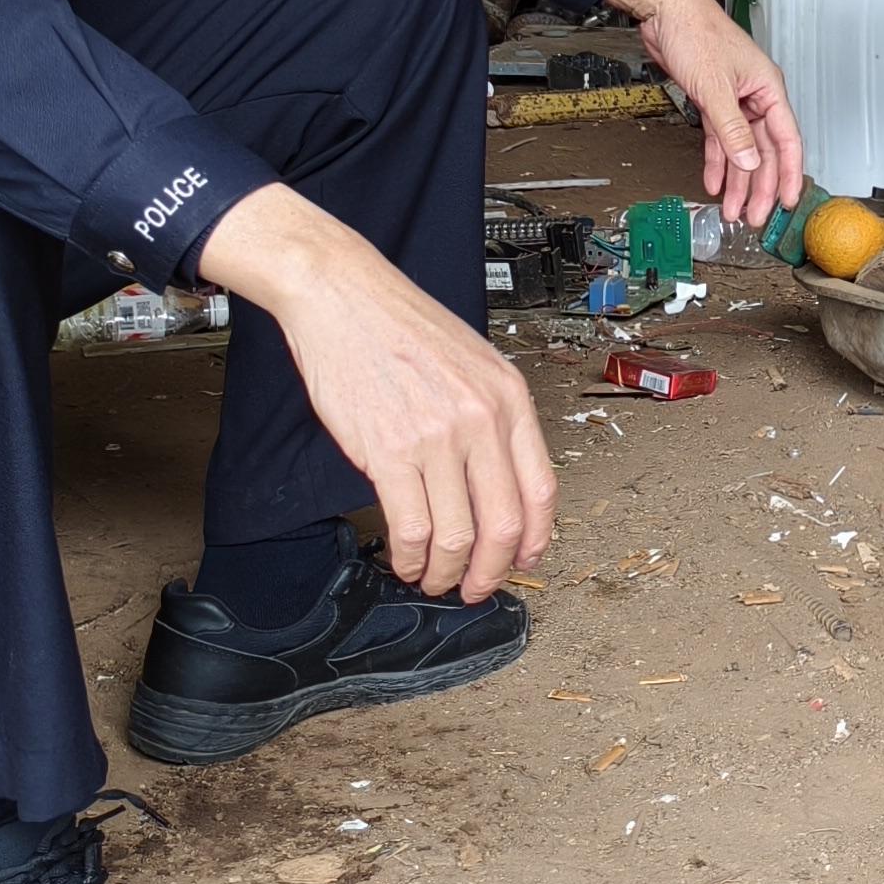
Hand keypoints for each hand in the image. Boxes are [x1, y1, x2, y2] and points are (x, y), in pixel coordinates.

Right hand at [197, 188, 554, 598]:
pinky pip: (412, 529)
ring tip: (434, 578)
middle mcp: (481, 419)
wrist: (343, 295)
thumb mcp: (473, 362)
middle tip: (476, 587)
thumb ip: (492, 417)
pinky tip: (406, 560)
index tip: (523, 560)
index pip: (541, 490)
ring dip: (446, 573)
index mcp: (508, 397)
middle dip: (491, 572)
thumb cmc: (400, 325)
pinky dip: (411, 558)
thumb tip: (499, 482)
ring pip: (458, 537)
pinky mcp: (390, 451)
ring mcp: (437, 437)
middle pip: (504, 525)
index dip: (535, 540)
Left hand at [608, 0, 804, 214]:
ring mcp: (734, 99)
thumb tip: (750, 162)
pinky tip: (715, 181)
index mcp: (768, 88)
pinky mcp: (712, 100)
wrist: (664, 12)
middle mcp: (755, 96)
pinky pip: (719, 139)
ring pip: (741, 149)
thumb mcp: (715, 88)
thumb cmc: (696, 32)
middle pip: (763, 150)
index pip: (787, 139)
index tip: (786, 200)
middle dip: (759, 185)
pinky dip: (717, 161)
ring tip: (733, 208)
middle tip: (754, 215)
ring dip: (737, 179)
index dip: (788, 173)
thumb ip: (733, 130)